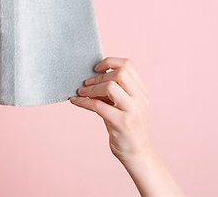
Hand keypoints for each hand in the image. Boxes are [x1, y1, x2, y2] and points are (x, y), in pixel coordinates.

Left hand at [70, 57, 183, 196]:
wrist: (137, 154)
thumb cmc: (126, 128)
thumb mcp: (124, 106)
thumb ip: (114, 92)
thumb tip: (91, 77)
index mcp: (141, 92)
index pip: (128, 65)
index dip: (109, 62)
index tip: (96, 68)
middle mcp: (140, 99)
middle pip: (120, 73)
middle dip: (99, 76)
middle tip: (86, 83)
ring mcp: (132, 111)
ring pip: (111, 87)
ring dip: (91, 88)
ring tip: (81, 92)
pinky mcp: (121, 123)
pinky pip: (98, 105)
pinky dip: (83, 101)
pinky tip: (75, 101)